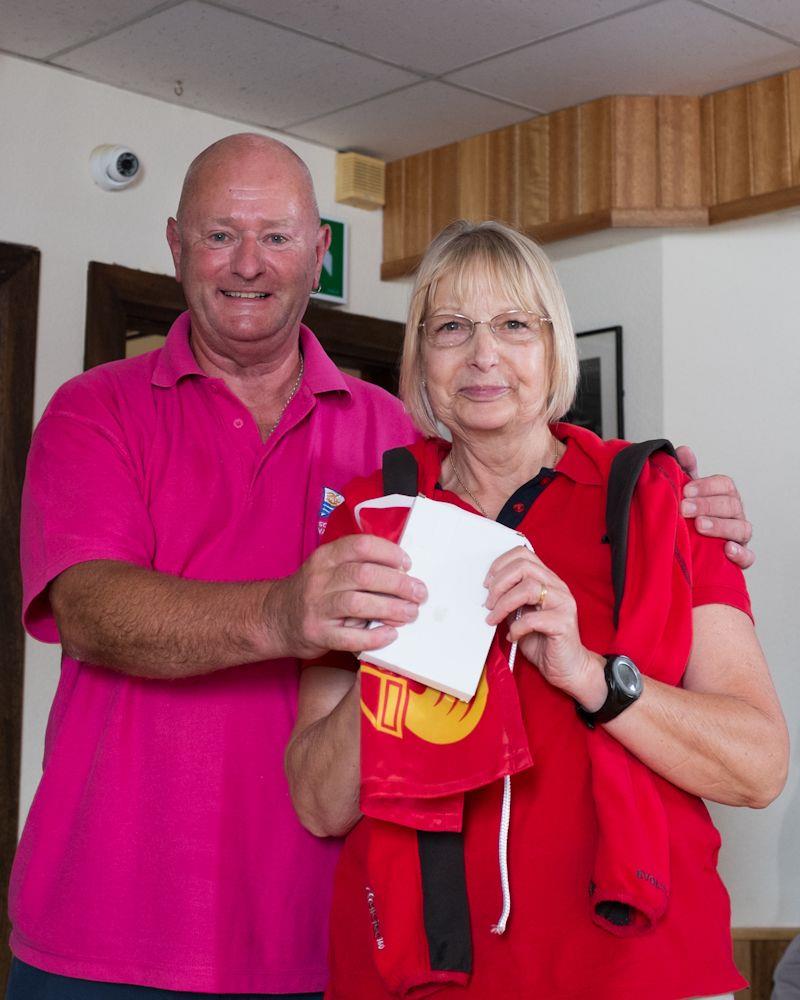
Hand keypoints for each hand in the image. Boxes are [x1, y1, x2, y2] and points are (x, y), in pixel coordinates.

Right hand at [267, 534, 426, 659]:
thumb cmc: (315, 592)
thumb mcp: (329, 569)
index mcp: (326, 557)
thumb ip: (358, 567)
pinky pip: (349, 637)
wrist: (276, 618)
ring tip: (410, 613)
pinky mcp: (317, 633)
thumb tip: (404, 574)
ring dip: (390, 608)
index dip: (388, 552)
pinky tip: (391, 634)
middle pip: (364, 575)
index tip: (407, 564)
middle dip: (398, 584)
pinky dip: (374, 637)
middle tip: (419, 593)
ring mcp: (316, 607)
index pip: (360, 545)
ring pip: (357, 603)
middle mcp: (319, 579)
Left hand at [484, 546, 605, 708]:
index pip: (523, 554)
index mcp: (547, 580)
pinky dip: (517, 627)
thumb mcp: (520, 615)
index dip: (500, 565)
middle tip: (489, 603)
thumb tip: (487, 593)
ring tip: (495, 618)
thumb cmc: (543, 641)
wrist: (568, 667)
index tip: (487, 583)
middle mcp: (557, 587)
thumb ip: (509, 600)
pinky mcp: (564, 623)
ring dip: (504, 603)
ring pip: (529, 587)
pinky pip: (534, 619)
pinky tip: (513, 635)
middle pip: (524, 566)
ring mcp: (563, 603)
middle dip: (499, 583)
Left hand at [675, 445, 753, 567]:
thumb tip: (682, 451)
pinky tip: (726, 549)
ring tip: (700, 526)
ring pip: (741, 528)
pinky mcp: (740, 557)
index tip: (685, 490)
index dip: (706, 486)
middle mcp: (735, 513)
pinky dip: (740, 554)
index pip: (724, 484)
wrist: (691, 546)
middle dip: (706, 505)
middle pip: (731, 505)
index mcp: (725, 495)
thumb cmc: (691, 514)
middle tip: (684, 509)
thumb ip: (685, 471)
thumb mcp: (687, 493)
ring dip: (721, 526)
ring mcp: (739, 536)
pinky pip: (748, 557)